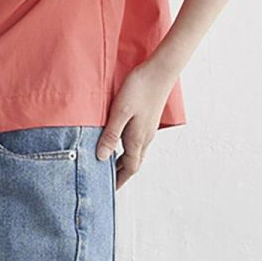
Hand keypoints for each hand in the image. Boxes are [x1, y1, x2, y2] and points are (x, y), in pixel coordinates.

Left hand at [94, 58, 177, 188]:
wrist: (160, 70)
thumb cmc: (140, 88)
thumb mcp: (120, 112)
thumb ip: (110, 135)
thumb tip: (101, 157)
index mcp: (137, 139)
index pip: (129, 168)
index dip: (119, 180)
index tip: (110, 190)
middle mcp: (145, 137)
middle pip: (133, 163)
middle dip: (121, 174)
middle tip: (107, 181)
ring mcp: (148, 129)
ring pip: (135, 153)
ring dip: (124, 162)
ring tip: (110, 166)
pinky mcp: (147, 120)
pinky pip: (137, 142)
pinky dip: (127, 149)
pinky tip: (118, 144)